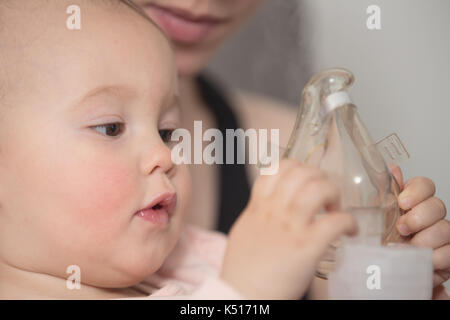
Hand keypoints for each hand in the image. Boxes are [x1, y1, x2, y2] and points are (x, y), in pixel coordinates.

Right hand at [220, 159, 357, 299]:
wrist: (242, 294)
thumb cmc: (242, 269)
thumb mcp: (244, 230)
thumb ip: (257, 213)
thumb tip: (267, 204)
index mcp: (259, 208)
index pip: (277, 168)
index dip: (298, 167)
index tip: (307, 180)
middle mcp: (274, 212)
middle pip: (301, 173)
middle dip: (320, 177)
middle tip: (326, 195)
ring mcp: (290, 228)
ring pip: (317, 189)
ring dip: (333, 193)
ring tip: (336, 207)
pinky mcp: (305, 247)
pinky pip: (334, 222)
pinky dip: (348, 221)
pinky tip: (350, 230)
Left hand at [389, 163, 449, 298]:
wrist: (382, 273)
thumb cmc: (379, 242)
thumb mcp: (375, 216)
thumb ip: (385, 192)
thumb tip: (392, 167)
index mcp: (410, 203)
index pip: (425, 185)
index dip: (417, 191)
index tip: (402, 202)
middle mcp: (427, 216)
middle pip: (437, 205)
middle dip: (419, 217)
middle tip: (401, 229)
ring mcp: (439, 235)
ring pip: (445, 228)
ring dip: (425, 239)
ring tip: (408, 248)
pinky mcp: (446, 256)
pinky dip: (435, 257)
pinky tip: (422, 260)